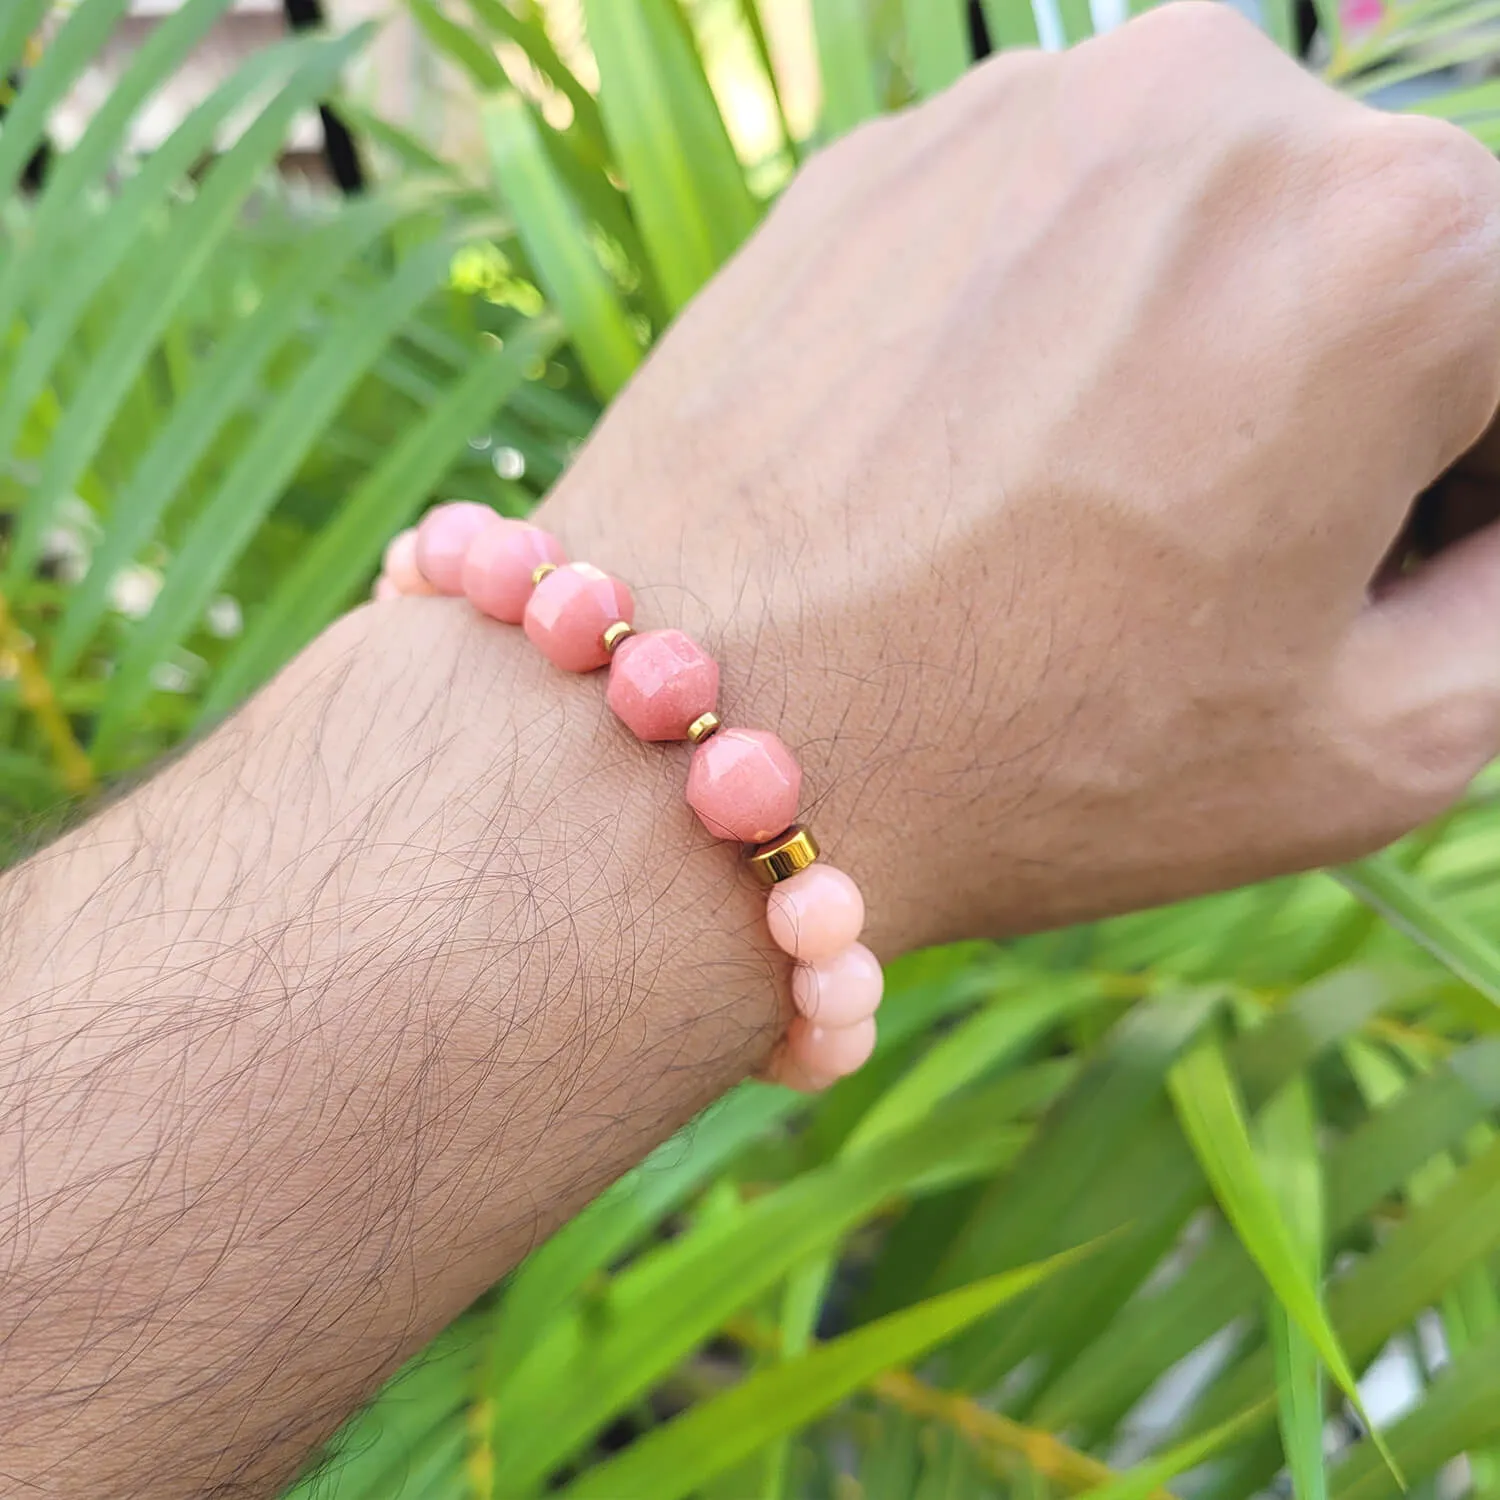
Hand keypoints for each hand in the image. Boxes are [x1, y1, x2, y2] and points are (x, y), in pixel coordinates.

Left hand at [542, 2, 1499, 948]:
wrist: (683, 744)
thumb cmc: (1036, 762)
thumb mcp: (1379, 741)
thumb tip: (1493, 511)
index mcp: (1395, 236)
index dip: (1462, 487)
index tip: (1355, 578)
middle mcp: (1213, 106)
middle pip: (1361, 265)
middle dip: (1332, 407)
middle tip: (1203, 568)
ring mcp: (1019, 111)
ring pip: (1190, 237)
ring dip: (1181, 360)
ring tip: (1065, 529)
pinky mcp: (875, 158)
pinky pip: (1034, 237)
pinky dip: (1040, 336)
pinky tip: (963, 474)